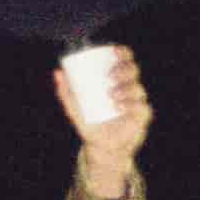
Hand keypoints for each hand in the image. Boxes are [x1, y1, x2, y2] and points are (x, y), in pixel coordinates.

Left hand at [60, 48, 150, 199]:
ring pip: (138, 88)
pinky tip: (119, 107)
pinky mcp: (142, 117)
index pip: (125, 60)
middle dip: (123, 70)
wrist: (101, 148)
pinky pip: (142, 107)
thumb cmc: (90, 125)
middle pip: (133, 71)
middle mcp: (128, 88)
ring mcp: (136, 102)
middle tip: (109, 76)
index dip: (123, 52)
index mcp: (116, 80)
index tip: (113, 51)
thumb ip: (66, 93)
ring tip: (111, 96)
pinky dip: (131, 105)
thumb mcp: (75, 110)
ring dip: (125, 89)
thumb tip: (57, 73)